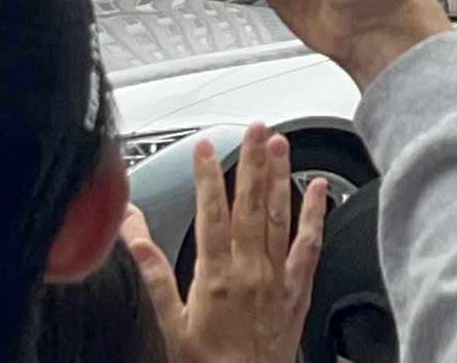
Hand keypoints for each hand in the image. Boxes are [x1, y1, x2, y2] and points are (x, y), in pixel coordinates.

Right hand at [122, 123, 326, 362]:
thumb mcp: (169, 327)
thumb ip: (154, 278)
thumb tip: (137, 240)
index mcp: (215, 278)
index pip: (211, 214)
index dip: (207, 177)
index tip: (206, 146)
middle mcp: (249, 271)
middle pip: (250, 205)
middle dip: (251, 162)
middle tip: (254, 128)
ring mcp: (277, 276)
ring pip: (279, 215)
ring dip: (280, 176)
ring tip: (280, 143)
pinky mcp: (299, 287)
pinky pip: (310, 244)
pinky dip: (316, 212)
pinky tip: (319, 185)